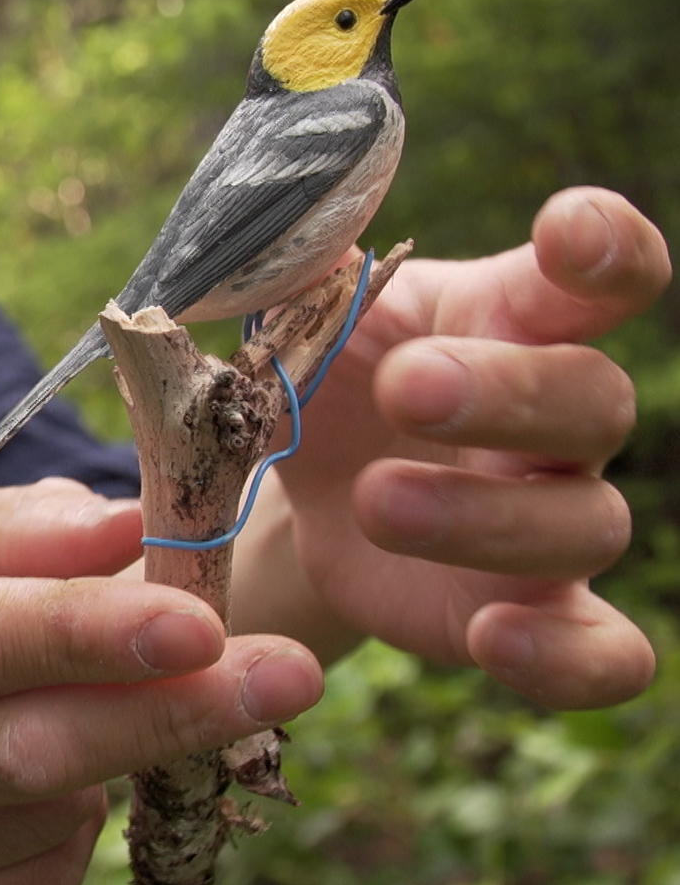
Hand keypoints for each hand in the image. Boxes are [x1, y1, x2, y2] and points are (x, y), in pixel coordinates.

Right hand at [0, 479, 322, 884]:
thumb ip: (32, 528)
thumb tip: (138, 526)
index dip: (89, 636)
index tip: (203, 625)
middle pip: (22, 750)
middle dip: (166, 713)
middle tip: (288, 675)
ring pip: (44, 817)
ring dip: (110, 759)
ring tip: (85, 704)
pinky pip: (37, 883)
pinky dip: (76, 828)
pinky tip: (52, 778)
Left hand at [269, 186, 669, 708]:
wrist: (298, 483)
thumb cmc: (322, 375)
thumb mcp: (301, 321)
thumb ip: (299, 276)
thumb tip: (277, 224)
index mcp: (509, 319)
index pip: (600, 275)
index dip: (606, 247)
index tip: (569, 232)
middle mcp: (552, 420)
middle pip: (594, 396)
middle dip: (504, 392)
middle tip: (407, 387)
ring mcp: (548, 520)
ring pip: (585, 523)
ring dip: (484, 514)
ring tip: (379, 501)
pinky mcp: (524, 611)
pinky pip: (599, 653)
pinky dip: (567, 660)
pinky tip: (496, 638)